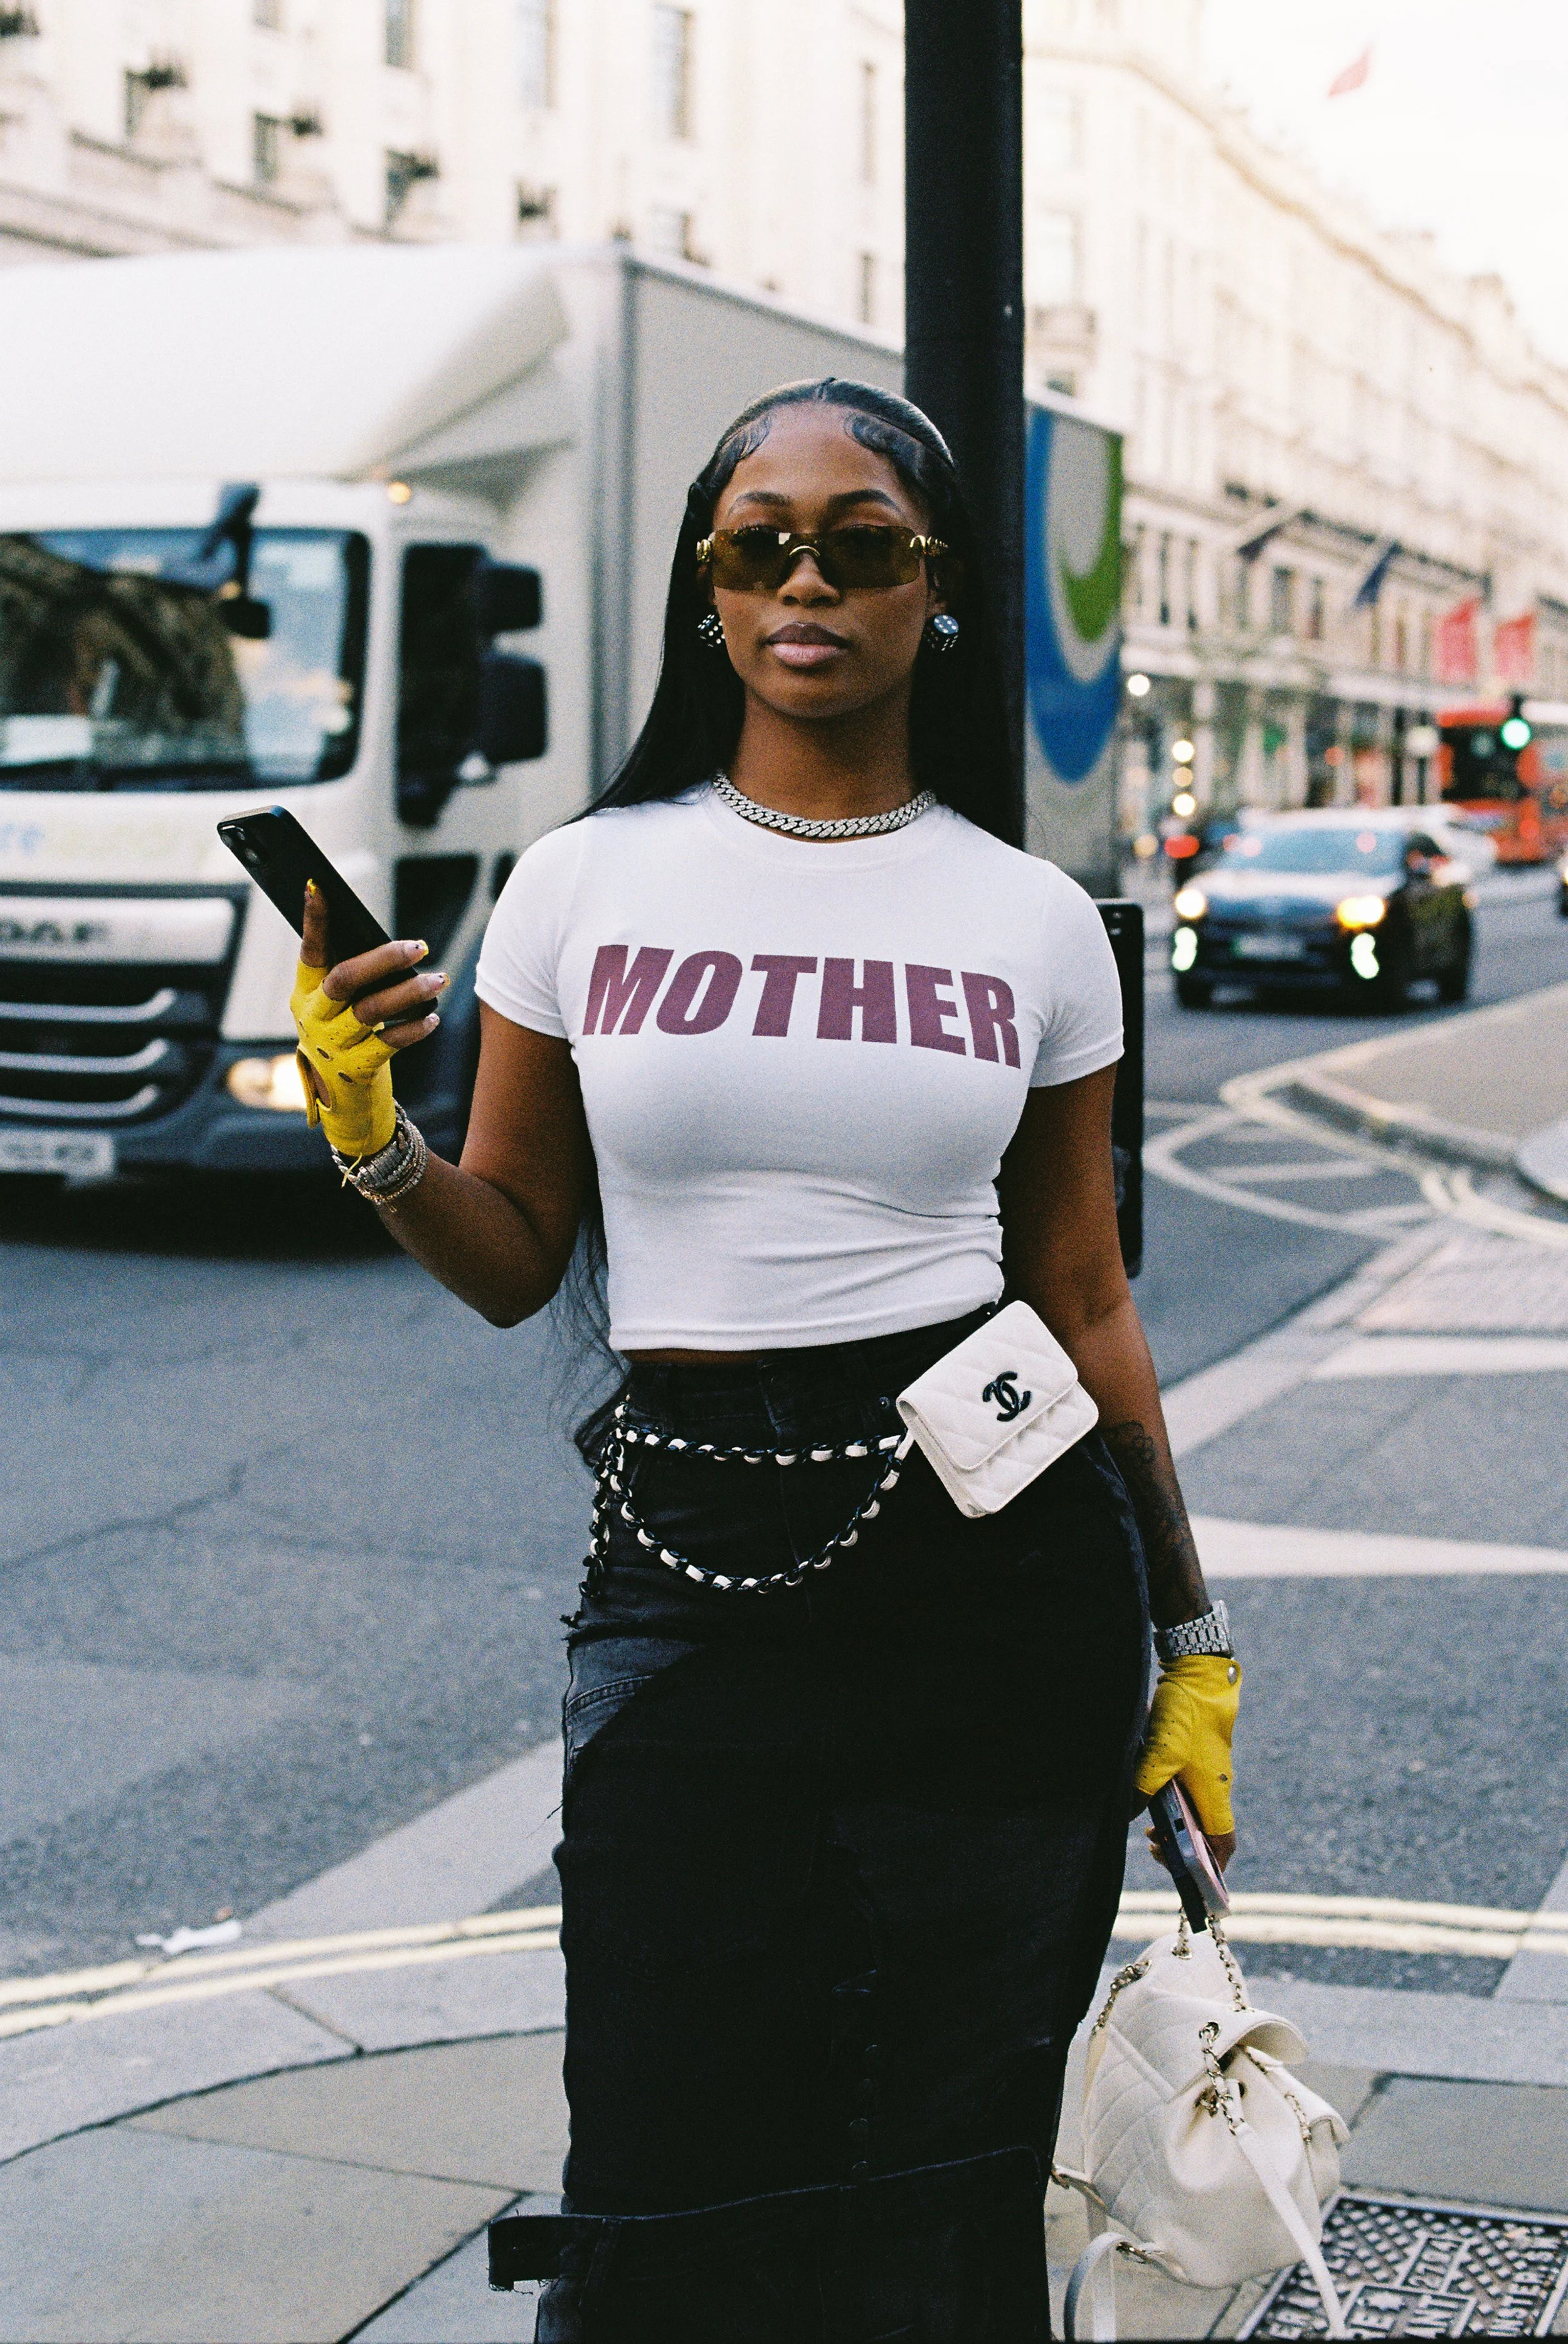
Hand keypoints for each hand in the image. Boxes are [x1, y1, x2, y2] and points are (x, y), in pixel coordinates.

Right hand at [292, 881, 446, 1156]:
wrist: (340, 1101)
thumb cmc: (342, 1037)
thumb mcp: (334, 1007)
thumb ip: (349, 978)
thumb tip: (389, 946)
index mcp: (303, 993)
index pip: (309, 951)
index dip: (313, 921)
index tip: (317, 886)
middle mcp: (314, 1017)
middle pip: (345, 979)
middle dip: (382, 959)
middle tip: (418, 946)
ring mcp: (333, 1044)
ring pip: (372, 1011)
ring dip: (409, 992)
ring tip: (438, 979)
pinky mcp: (357, 1068)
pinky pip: (390, 1044)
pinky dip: (414, 1027)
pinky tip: (433, 1016)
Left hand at [1134, 1653, 1240, 1873]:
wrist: (1198, 1678)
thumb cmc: (1186, 1719)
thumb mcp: (1157, 1757)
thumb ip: (1140, 1790)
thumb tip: (1125, 1817)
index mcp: (1215, 1795)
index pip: (1222, 1844)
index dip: (1213, 1867)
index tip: (1193, 1878)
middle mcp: (1215, 1789)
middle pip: (1206, 1832)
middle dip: (1183, 1848)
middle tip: (1154, 1847)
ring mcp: (1207, 1774)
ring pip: (1194, 1812)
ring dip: (1174, 1826)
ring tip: (1149, 1828)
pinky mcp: (1195, 1761)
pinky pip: (1187, 1793)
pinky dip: (1171, 1804)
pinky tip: (1149, 1797)